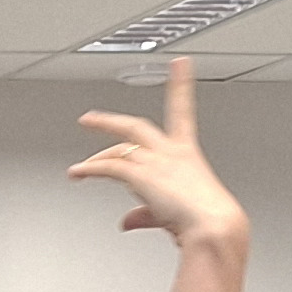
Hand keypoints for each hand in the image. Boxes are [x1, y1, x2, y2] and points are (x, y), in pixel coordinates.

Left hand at [69, 56, 243, 248]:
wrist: (214, 227)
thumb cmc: (204, 221)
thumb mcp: (175, 211)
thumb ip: (146, 213)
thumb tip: (128, 220)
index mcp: (187, 153)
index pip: (182, 111)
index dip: (180, 84)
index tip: (179, 64)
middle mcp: (171, 152)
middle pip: (136, 127)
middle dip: (110, 122)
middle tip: (91, 118)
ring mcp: (156, 161)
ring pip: (118, 149)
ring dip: (95, 157)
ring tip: (78, 168)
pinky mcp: (143, 174)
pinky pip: (109, 167)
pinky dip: (89, 170)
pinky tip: (78, 174)